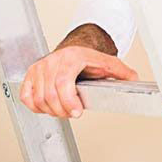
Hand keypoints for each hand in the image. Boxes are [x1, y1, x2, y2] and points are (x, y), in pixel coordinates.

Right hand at [19, 45, 138, 118]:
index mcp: (71, 57)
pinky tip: (48, 106)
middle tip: (73, 113)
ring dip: (51, 110)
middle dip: (63, 110)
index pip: (63, 82)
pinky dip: (36, 106)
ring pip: (39, 98)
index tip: (77, 112)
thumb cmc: (87, 58)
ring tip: (64, 110)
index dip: (69, 101)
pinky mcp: (30, 75)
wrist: (73, 49)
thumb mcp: (107, 63)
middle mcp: (53, 61)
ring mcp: (40, 68)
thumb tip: (134, 81)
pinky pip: (27, 97)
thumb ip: (122, 73)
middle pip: (50, 94)